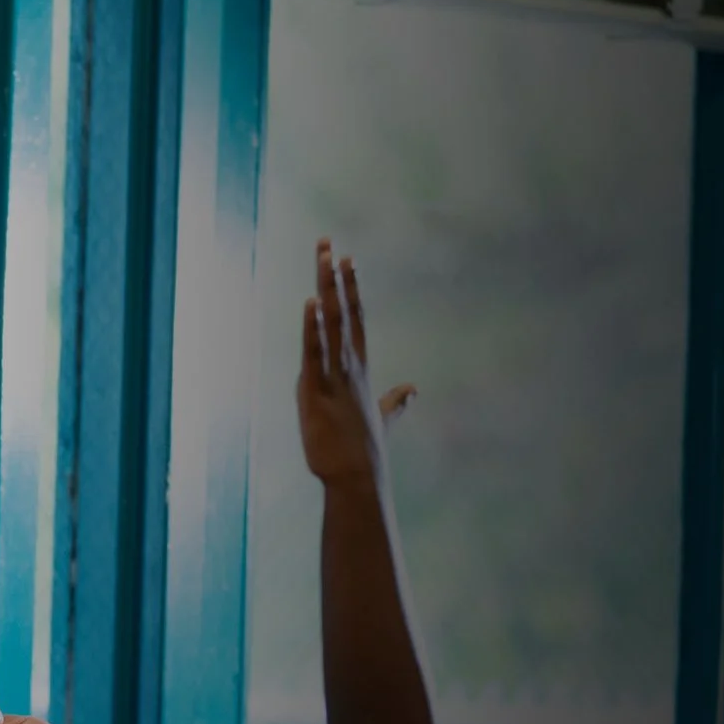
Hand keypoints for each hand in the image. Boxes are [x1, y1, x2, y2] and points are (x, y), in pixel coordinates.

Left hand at [296, 240, 413, 491]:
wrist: (357, 479)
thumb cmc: (363, 451)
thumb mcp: (381, 418)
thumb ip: (395, 401)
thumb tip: (413, 390)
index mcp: (361, 369)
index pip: (356, 319)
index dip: (351, 288)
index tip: (346, 259)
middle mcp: (350, 366)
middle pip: (341, 312)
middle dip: (334, 277)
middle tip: (326, 243)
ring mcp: (334, 376)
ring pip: (329, 324)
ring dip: (324, 290)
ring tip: (321, 259)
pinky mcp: (316, 392)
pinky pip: (315, 353)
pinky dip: (312, 329)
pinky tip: (310, 304)